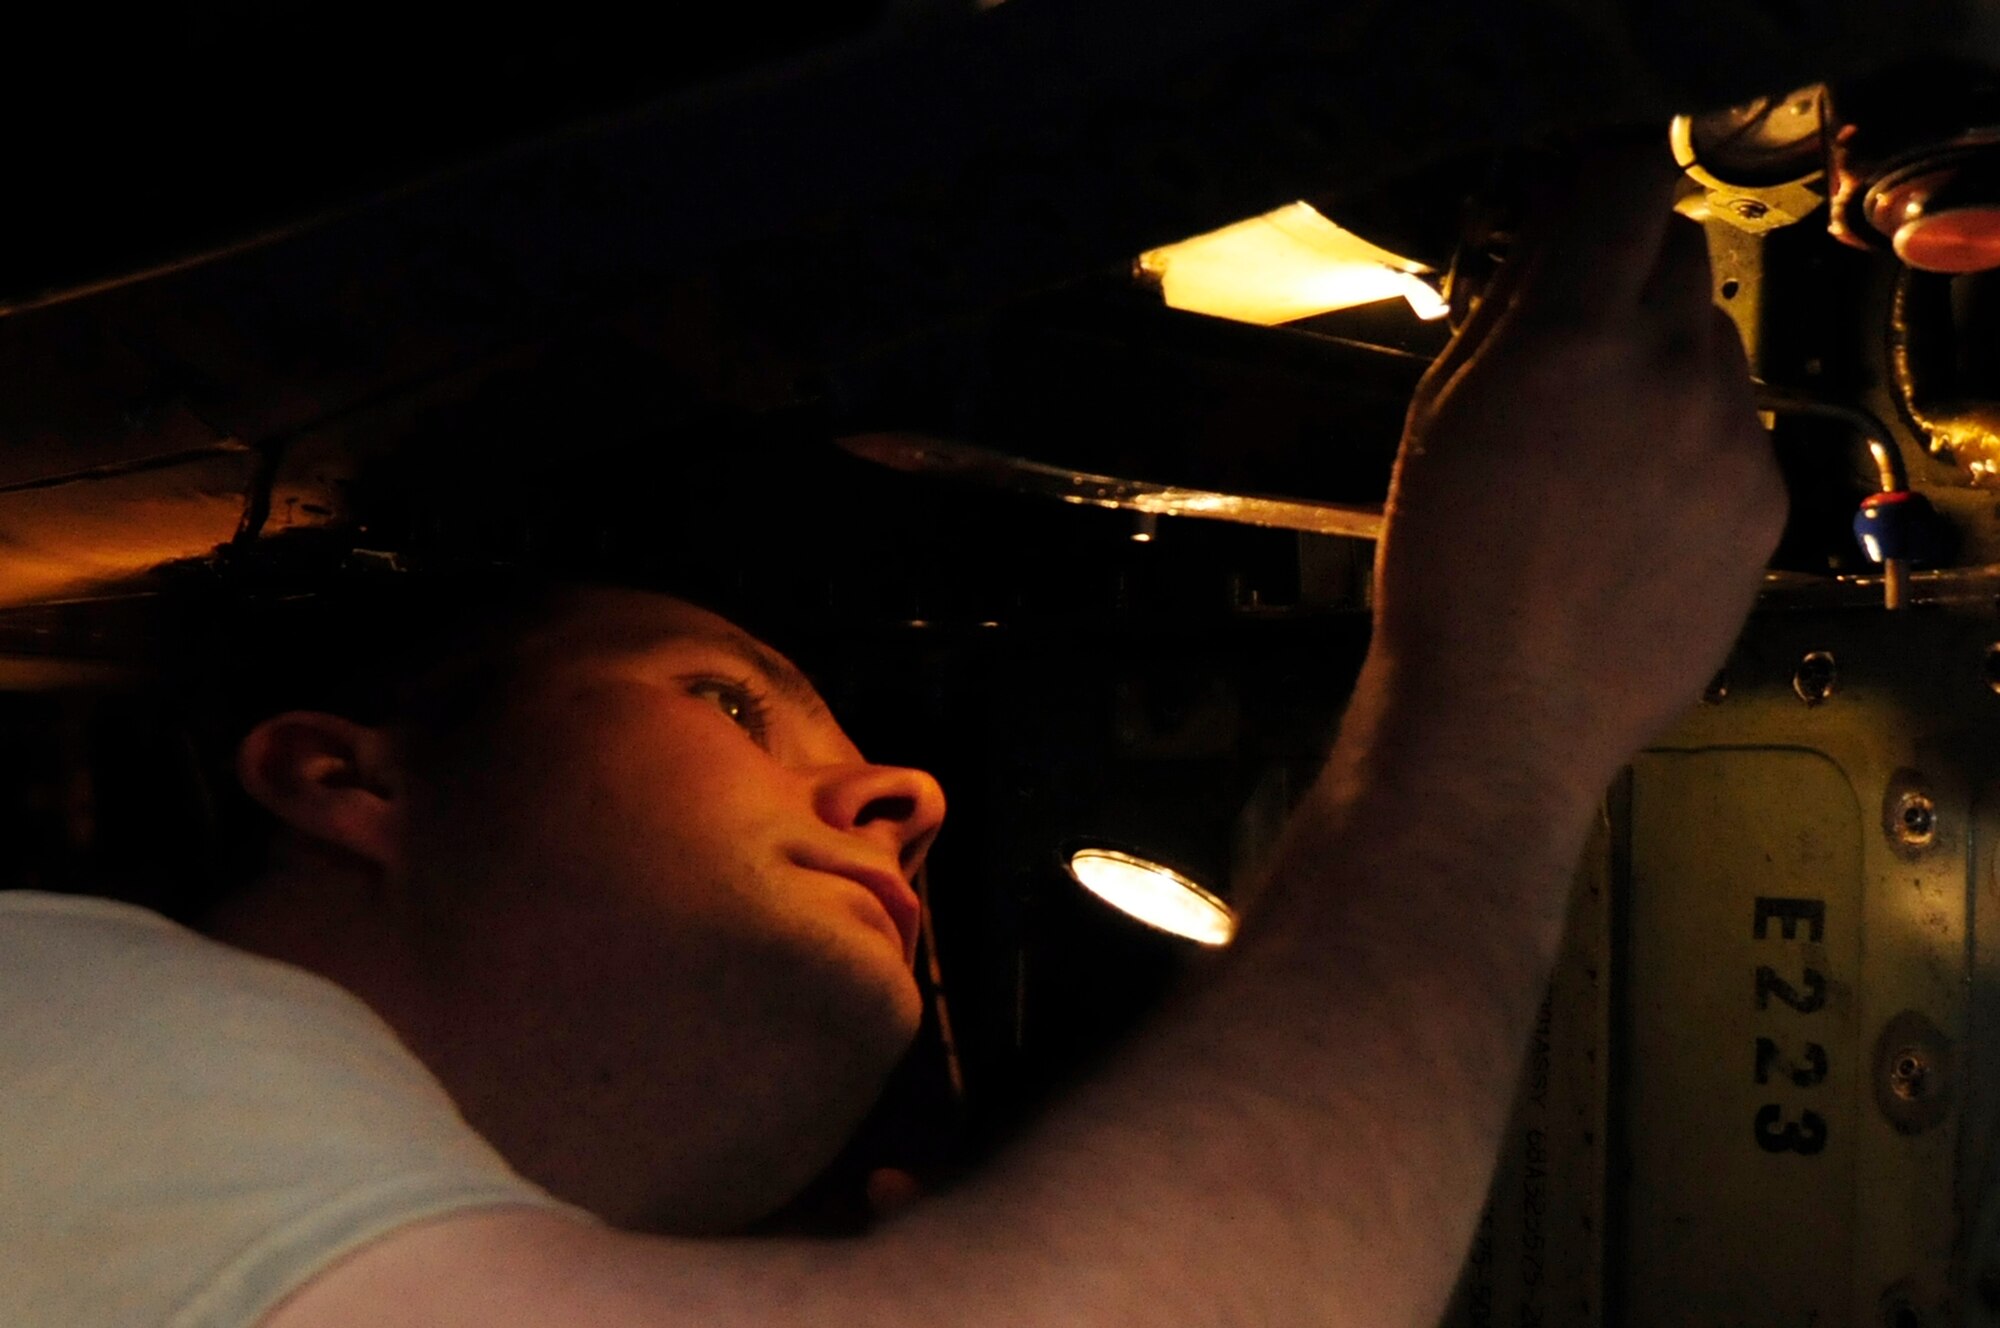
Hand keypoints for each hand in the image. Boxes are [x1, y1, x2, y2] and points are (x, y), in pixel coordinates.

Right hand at [1368, 141, 1786, 795]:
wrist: (1507, 711)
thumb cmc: (1446, 571)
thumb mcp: (1440, 418)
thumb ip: (1505, 313)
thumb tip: (1548, 244)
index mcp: (1573, 339)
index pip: (1625, 185)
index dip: (1600, 181)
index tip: (1580, 200)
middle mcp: (1673, 371)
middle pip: (1678, 257)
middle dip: (1627, 276)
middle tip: (1573, 338)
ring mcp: (1732, 439)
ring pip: (1713, 347)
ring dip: (1663, 363)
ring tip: (1597, 450)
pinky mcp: (1764, 503)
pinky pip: (1737, 431)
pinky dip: (1692, 443)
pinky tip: (1632, 509)